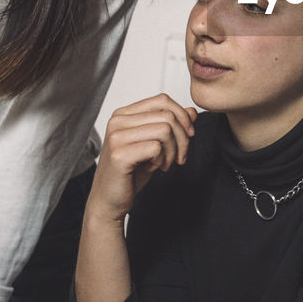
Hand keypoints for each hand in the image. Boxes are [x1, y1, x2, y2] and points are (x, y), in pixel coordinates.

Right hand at [88, 93, 195, 222]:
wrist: (109, 201)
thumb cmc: (131, 172)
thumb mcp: (156, 145)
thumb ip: (172, 125)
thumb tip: (192, 111)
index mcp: (124, 114)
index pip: (162, 100)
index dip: (182, 117)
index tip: (188, 136)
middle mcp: (117, 121)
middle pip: (167, 115)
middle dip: (183, 138)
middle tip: (179, 157)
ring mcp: (116, 137)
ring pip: (165, 130)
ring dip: (173, 151)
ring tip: (165, 164)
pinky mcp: (119, 154)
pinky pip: (156, 147)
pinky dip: (162, 160)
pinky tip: (153, 169)